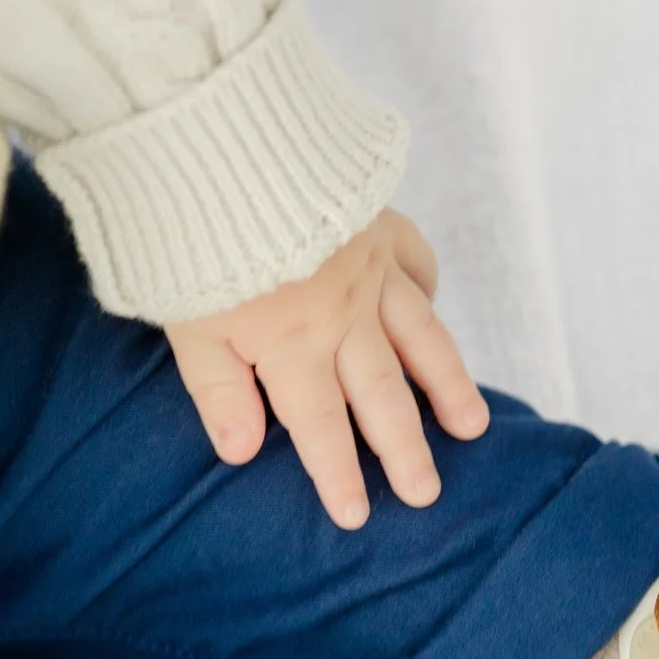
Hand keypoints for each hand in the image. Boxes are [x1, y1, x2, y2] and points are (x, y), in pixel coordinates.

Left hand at [165, 210, 489, 527]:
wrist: (232, 143)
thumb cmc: (193, 235)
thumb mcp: (188, 323)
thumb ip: (219, 389)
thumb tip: (242, 452)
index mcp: (292, 344)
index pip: (320, 425)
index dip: (338, 473)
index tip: (356, 516)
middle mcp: (343, 313)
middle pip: (381, 394)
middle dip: (404, 450)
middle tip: (426, 493)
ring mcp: (369, 265)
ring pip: (420, 337)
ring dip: (446, 384)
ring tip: (471, 425)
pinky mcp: (379, 219)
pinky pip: (415, 260)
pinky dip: (426, 284)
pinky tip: (432, 300)